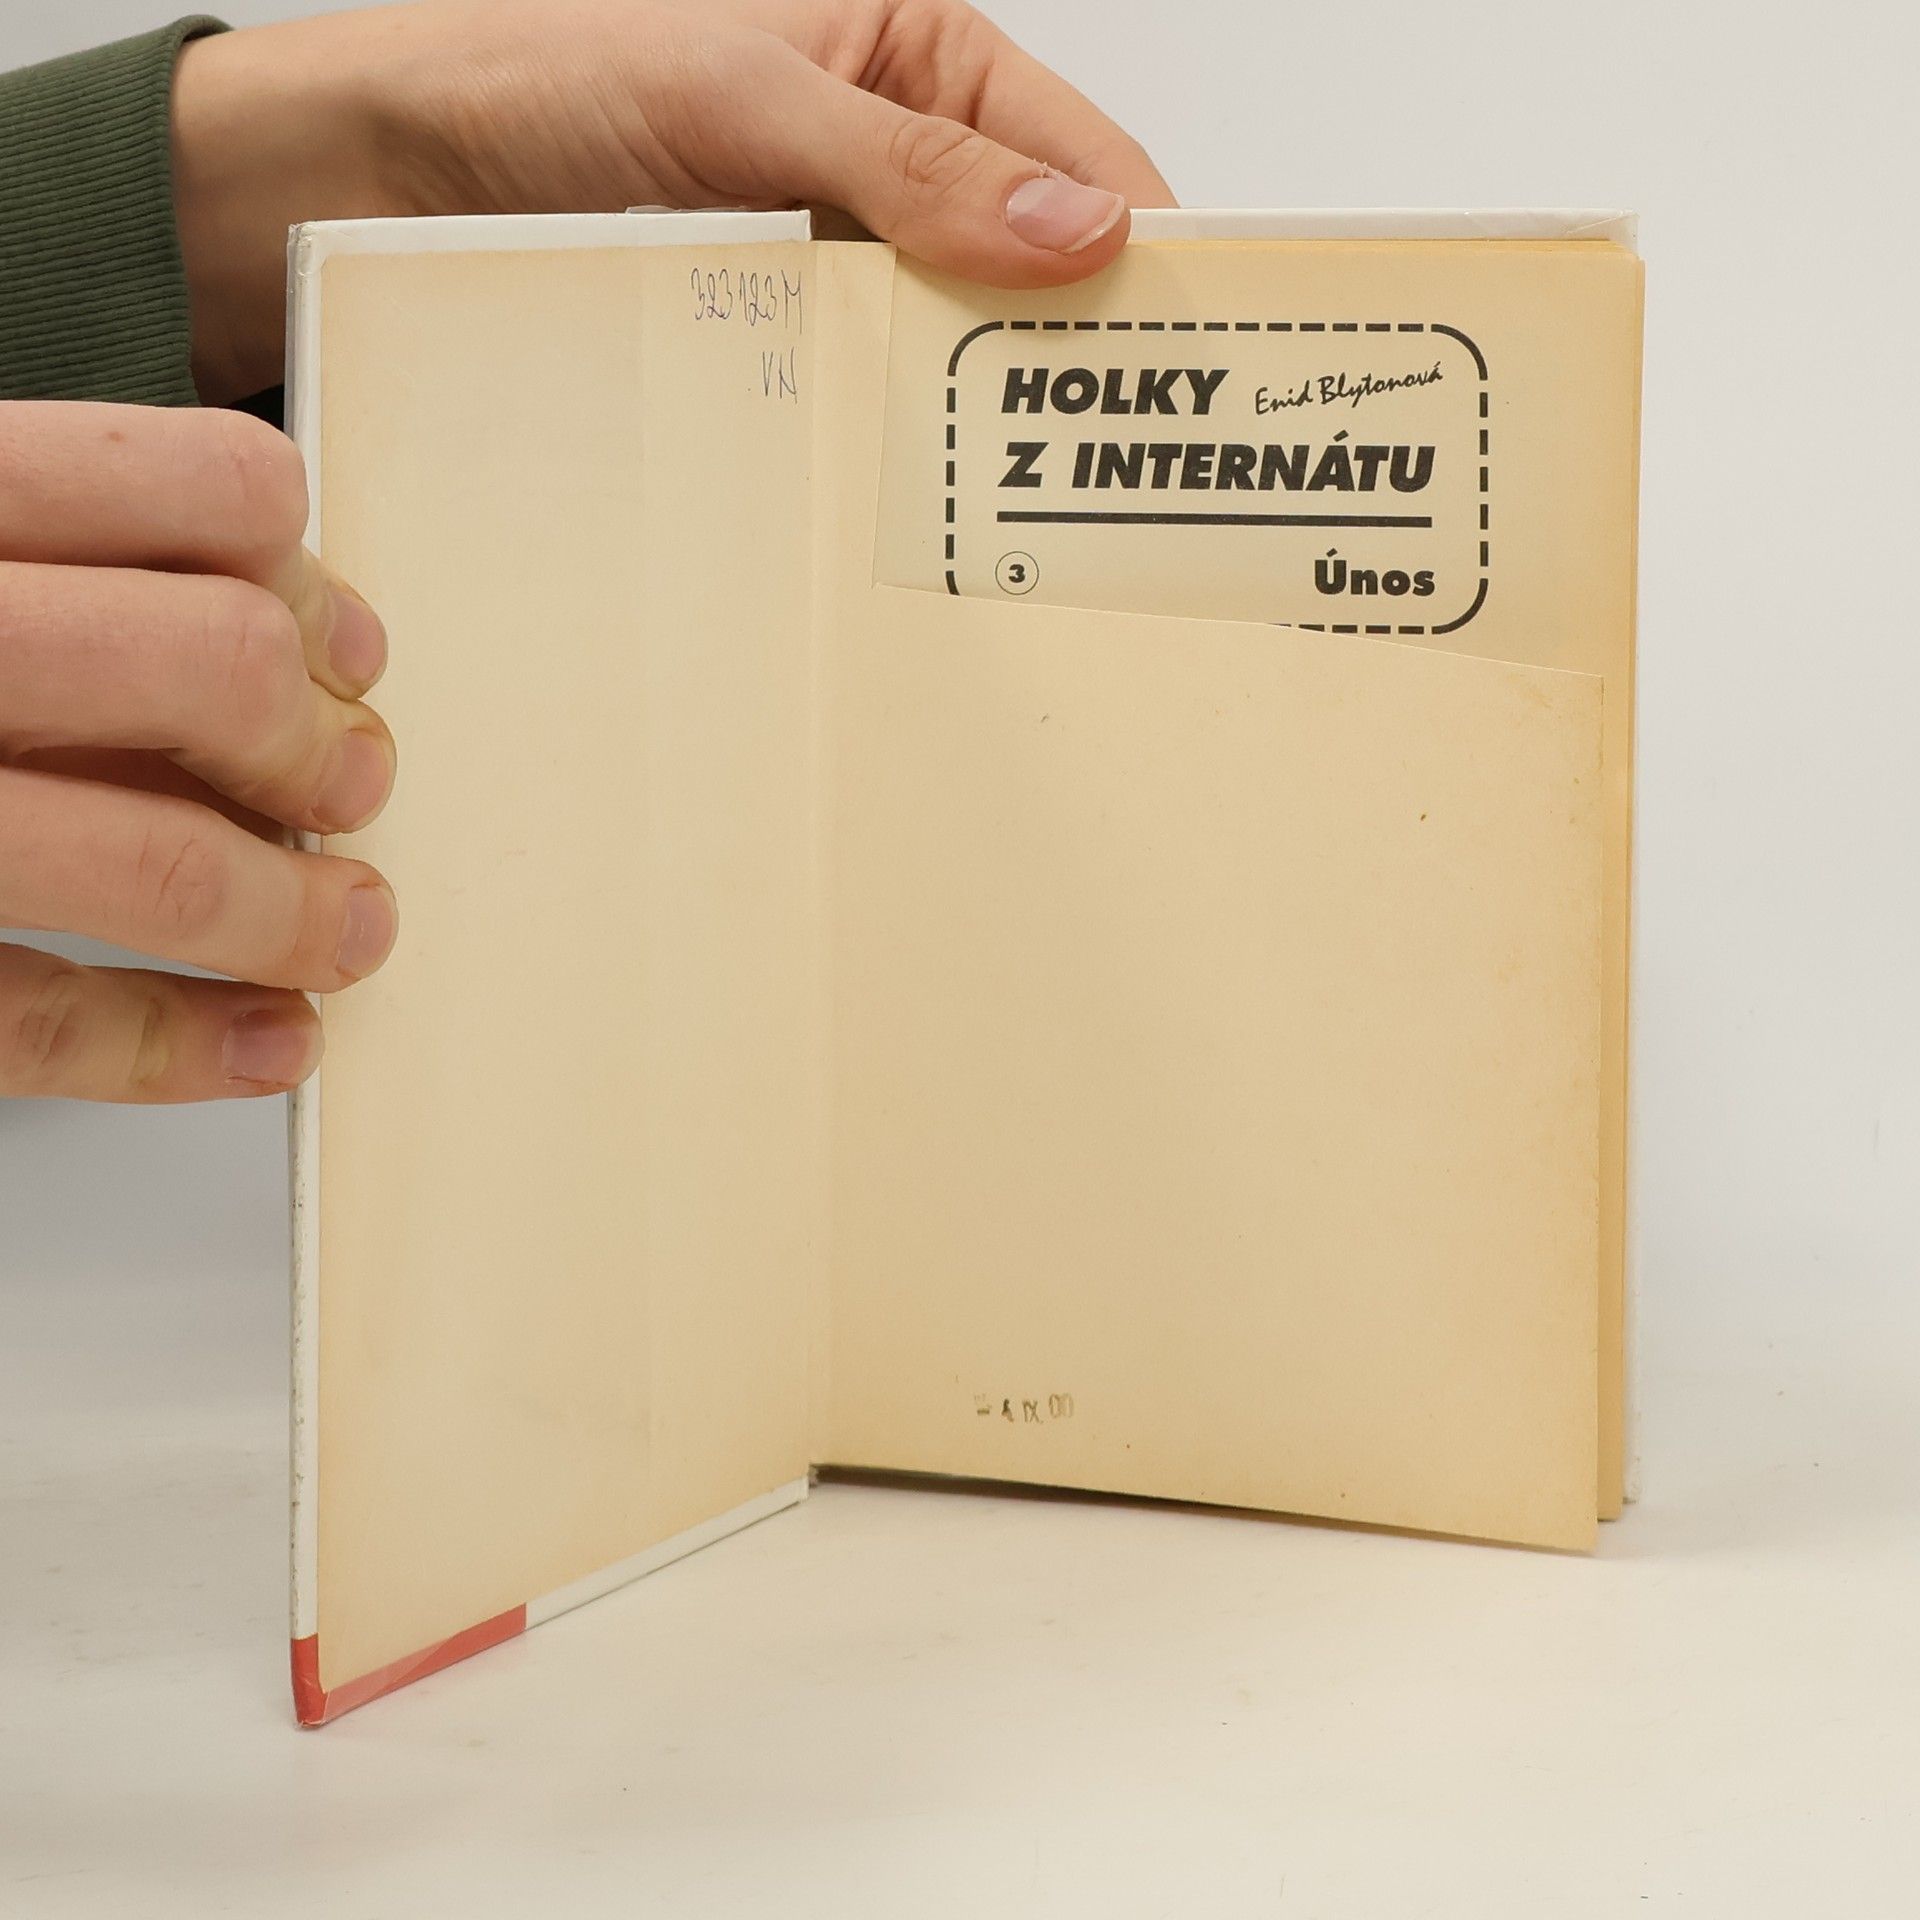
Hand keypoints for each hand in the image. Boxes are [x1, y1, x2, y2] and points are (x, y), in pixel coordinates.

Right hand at [0, 402, 397, 1100]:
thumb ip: (34, 557)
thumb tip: (277, 628)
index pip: (202, 491)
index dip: (306, 581)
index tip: (341, 645)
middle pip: (213, 671)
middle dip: (318, 749)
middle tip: (347, 787)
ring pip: (153, 866)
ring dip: (292, 913)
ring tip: (344, 929)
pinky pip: (32, 1021)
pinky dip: (178, 1049)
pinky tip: (261, 1043)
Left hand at [173, 0, 1175, 399]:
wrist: (374, 172)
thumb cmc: (537, 77)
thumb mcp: (739, 96)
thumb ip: (907, 166)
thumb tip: (1076, 234)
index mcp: (917, 61)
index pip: (1082, 162)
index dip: (1154, 253)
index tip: (1208, 351)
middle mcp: (891, 169)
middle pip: (1035, 273)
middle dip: (1082, 357)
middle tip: (1136, 463)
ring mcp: (836, 267)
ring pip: (953, 349)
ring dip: (986, 417)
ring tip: (1044, 507)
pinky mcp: (776, 346)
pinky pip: (866, 397)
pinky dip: (897, 445)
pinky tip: (922, 497)